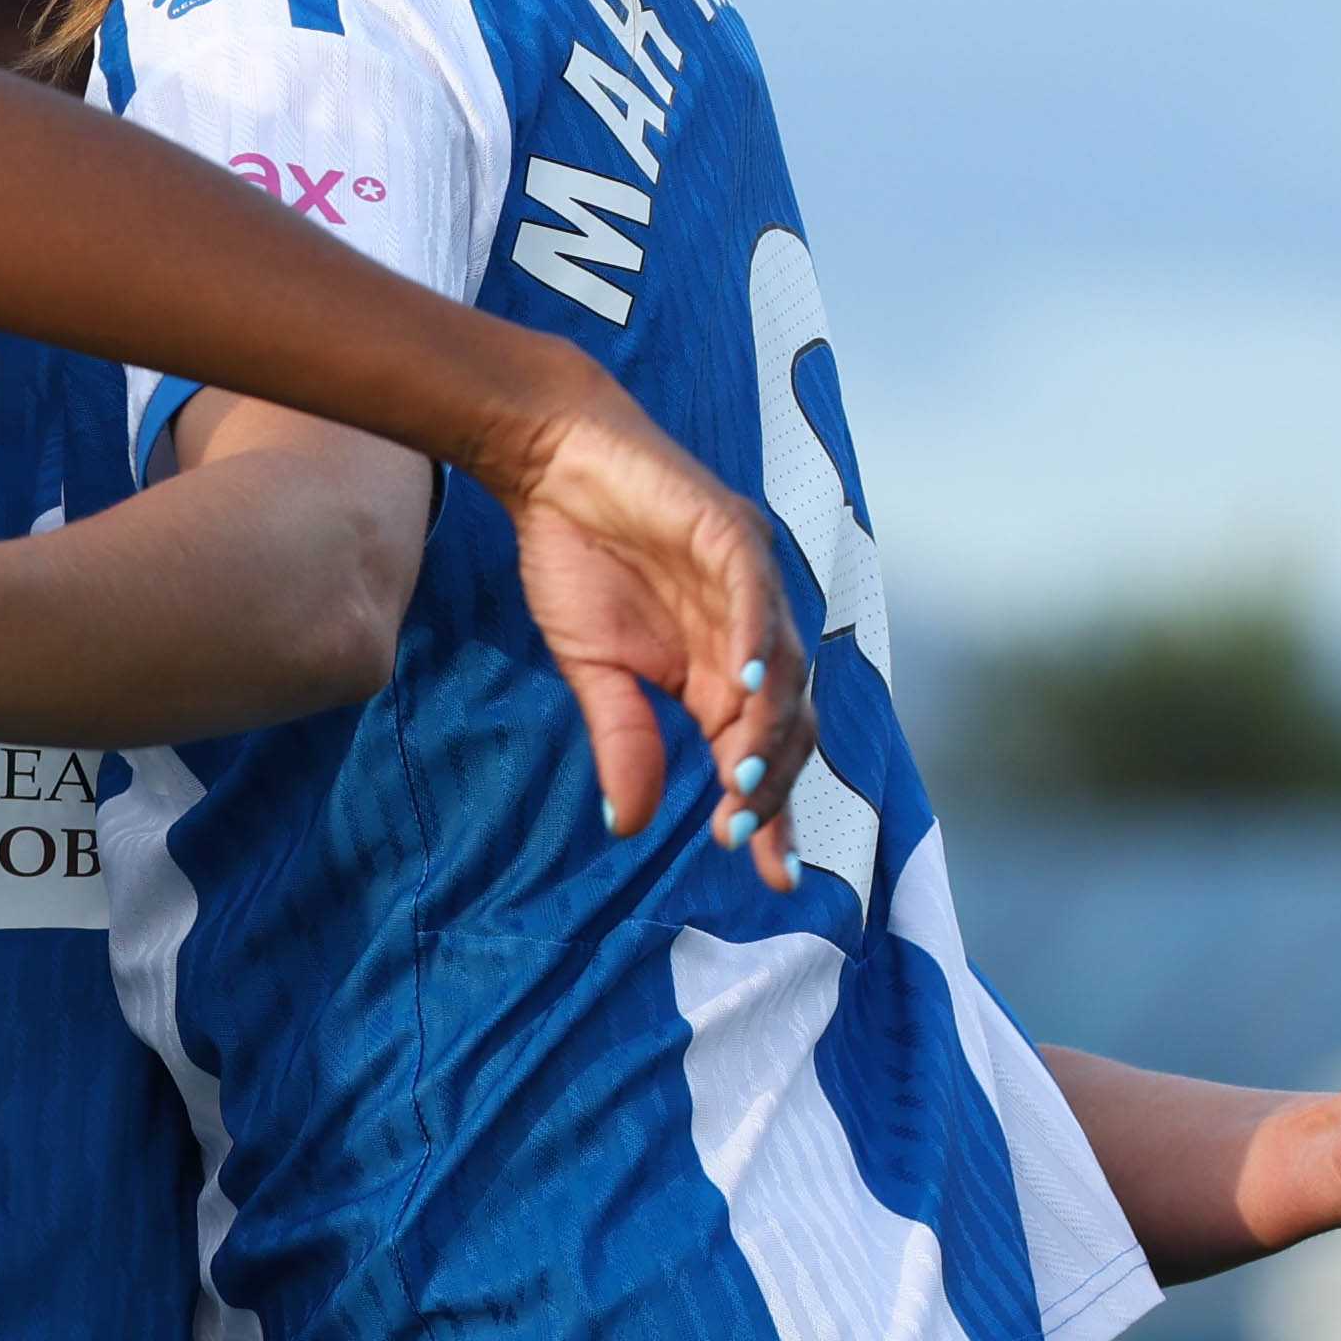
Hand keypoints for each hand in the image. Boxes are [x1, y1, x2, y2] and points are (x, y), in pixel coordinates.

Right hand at [485, 359, 818, 886]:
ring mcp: (750, 582)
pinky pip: (757, 597)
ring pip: (783, 668)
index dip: (772, 811)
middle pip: (790, 721)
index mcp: (721, 667)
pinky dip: (756, 644)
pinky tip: (742, 691)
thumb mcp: (594, 667)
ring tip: (739, 782)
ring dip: (766, 729)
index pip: (760, 749)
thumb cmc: (575, 555)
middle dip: (775, 785)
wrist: (550, 463)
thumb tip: (629, 826)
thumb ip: (623, 738)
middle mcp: (751, 630)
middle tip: (743, 835)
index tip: (771, 877)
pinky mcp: (731, 536)